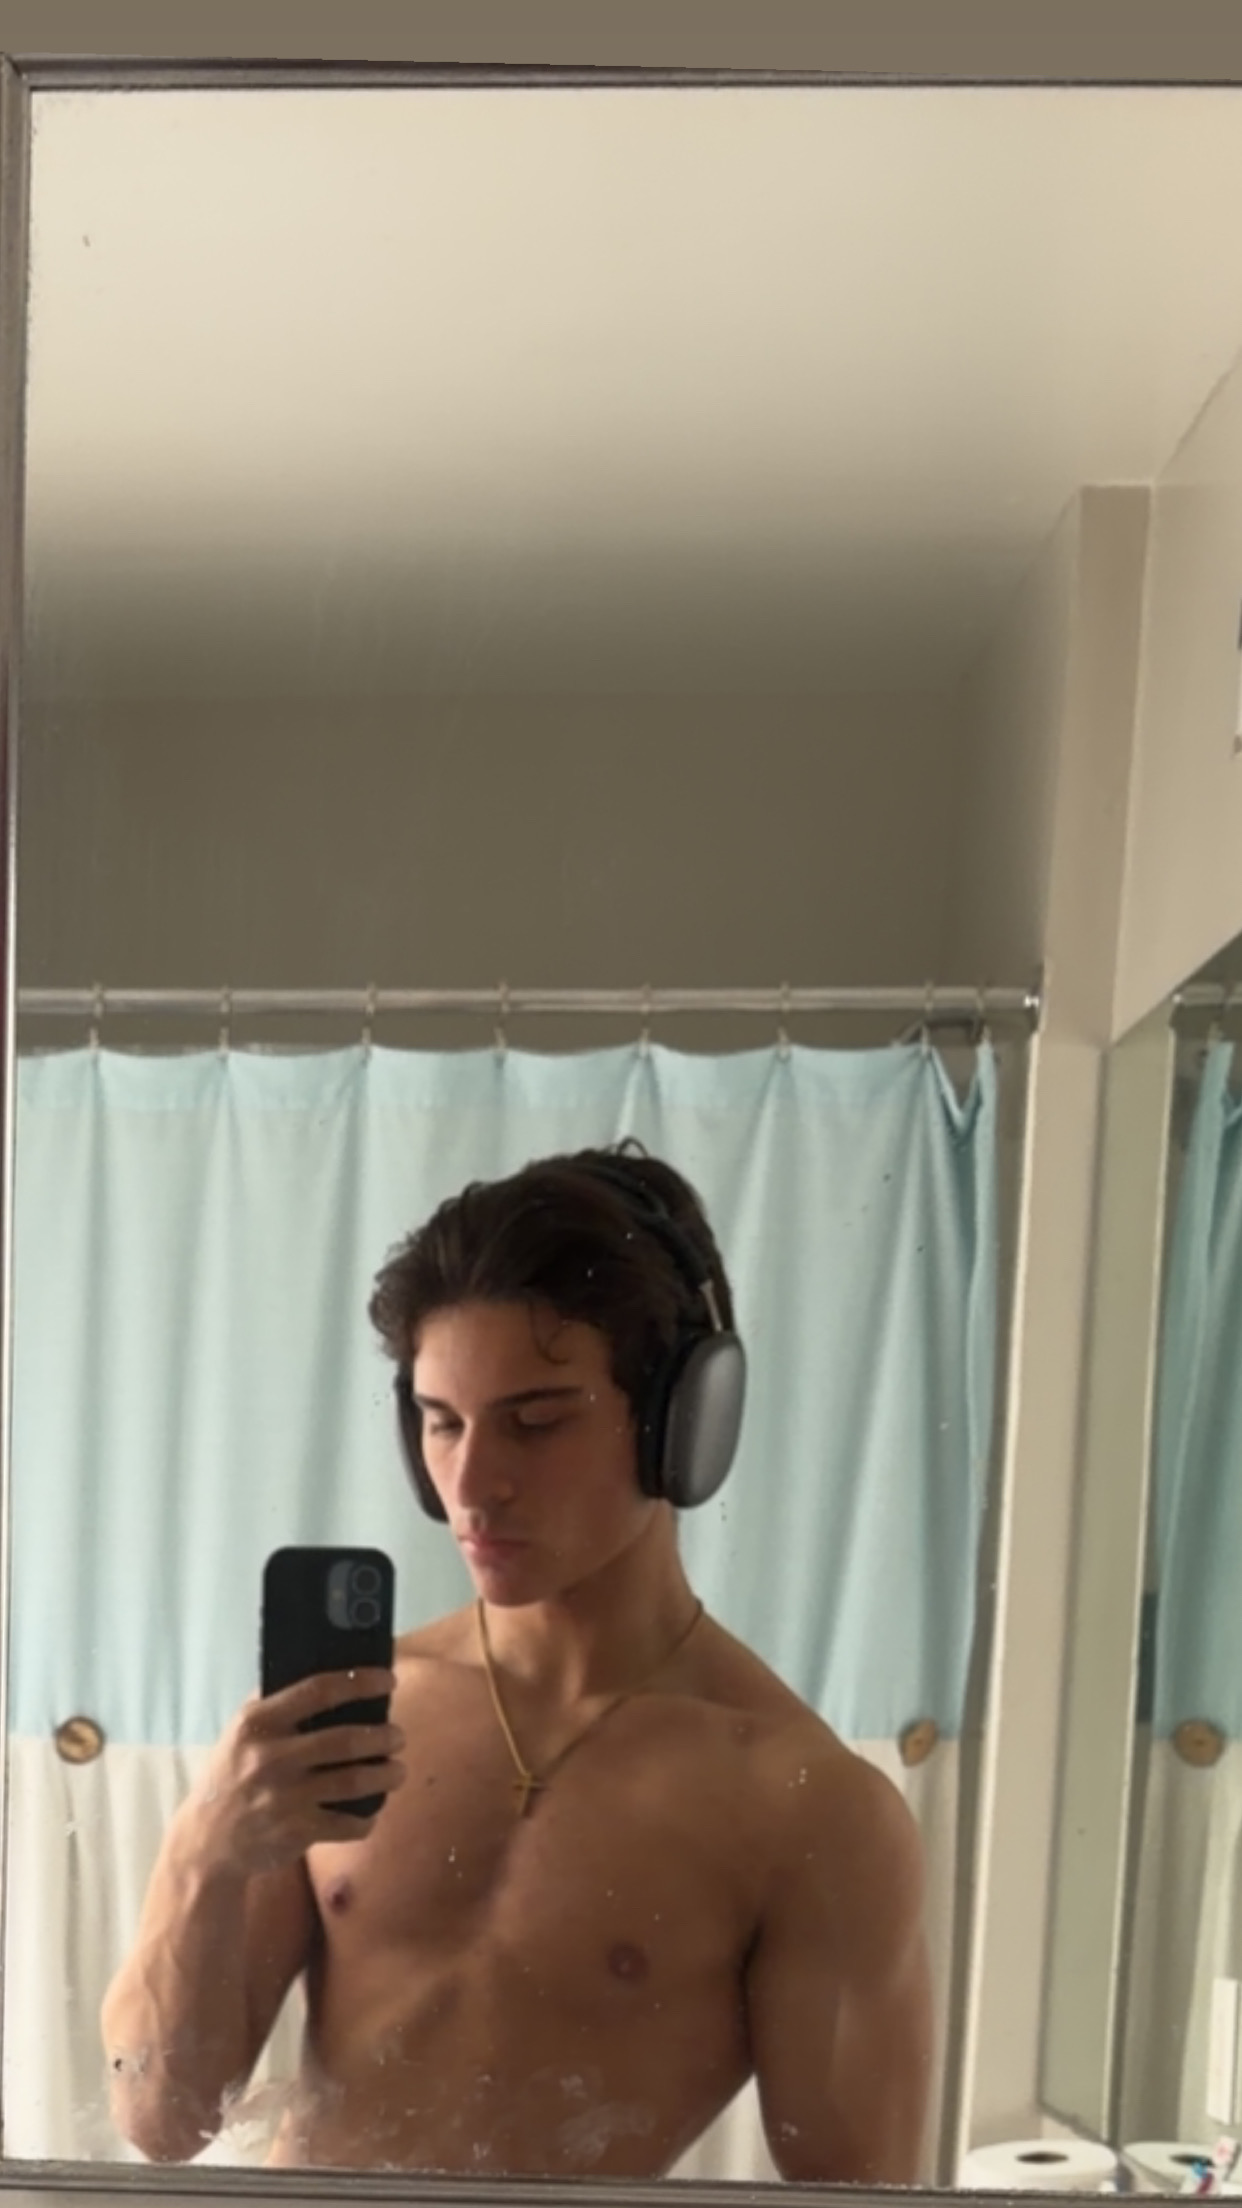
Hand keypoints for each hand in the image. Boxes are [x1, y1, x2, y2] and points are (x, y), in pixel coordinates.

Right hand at [187, 1669, 404, 1878]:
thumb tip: (331, 1672)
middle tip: (399, 1736)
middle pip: (346, 1739)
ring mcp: (285, 1797)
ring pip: (354, 1782)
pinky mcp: (295, 1832)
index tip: (389, 1679)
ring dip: (386, 1775)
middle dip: (384, 1736)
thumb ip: (277, 1703)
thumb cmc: (232, 1774)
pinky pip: (347, 1823)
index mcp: (258, 1723)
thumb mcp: (242, 1732)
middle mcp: (271, 1758)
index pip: (318, 1690)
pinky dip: (367, 1818)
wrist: (206, 1840)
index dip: (360, 1682)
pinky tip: (372, 1810)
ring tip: (398, 1770)